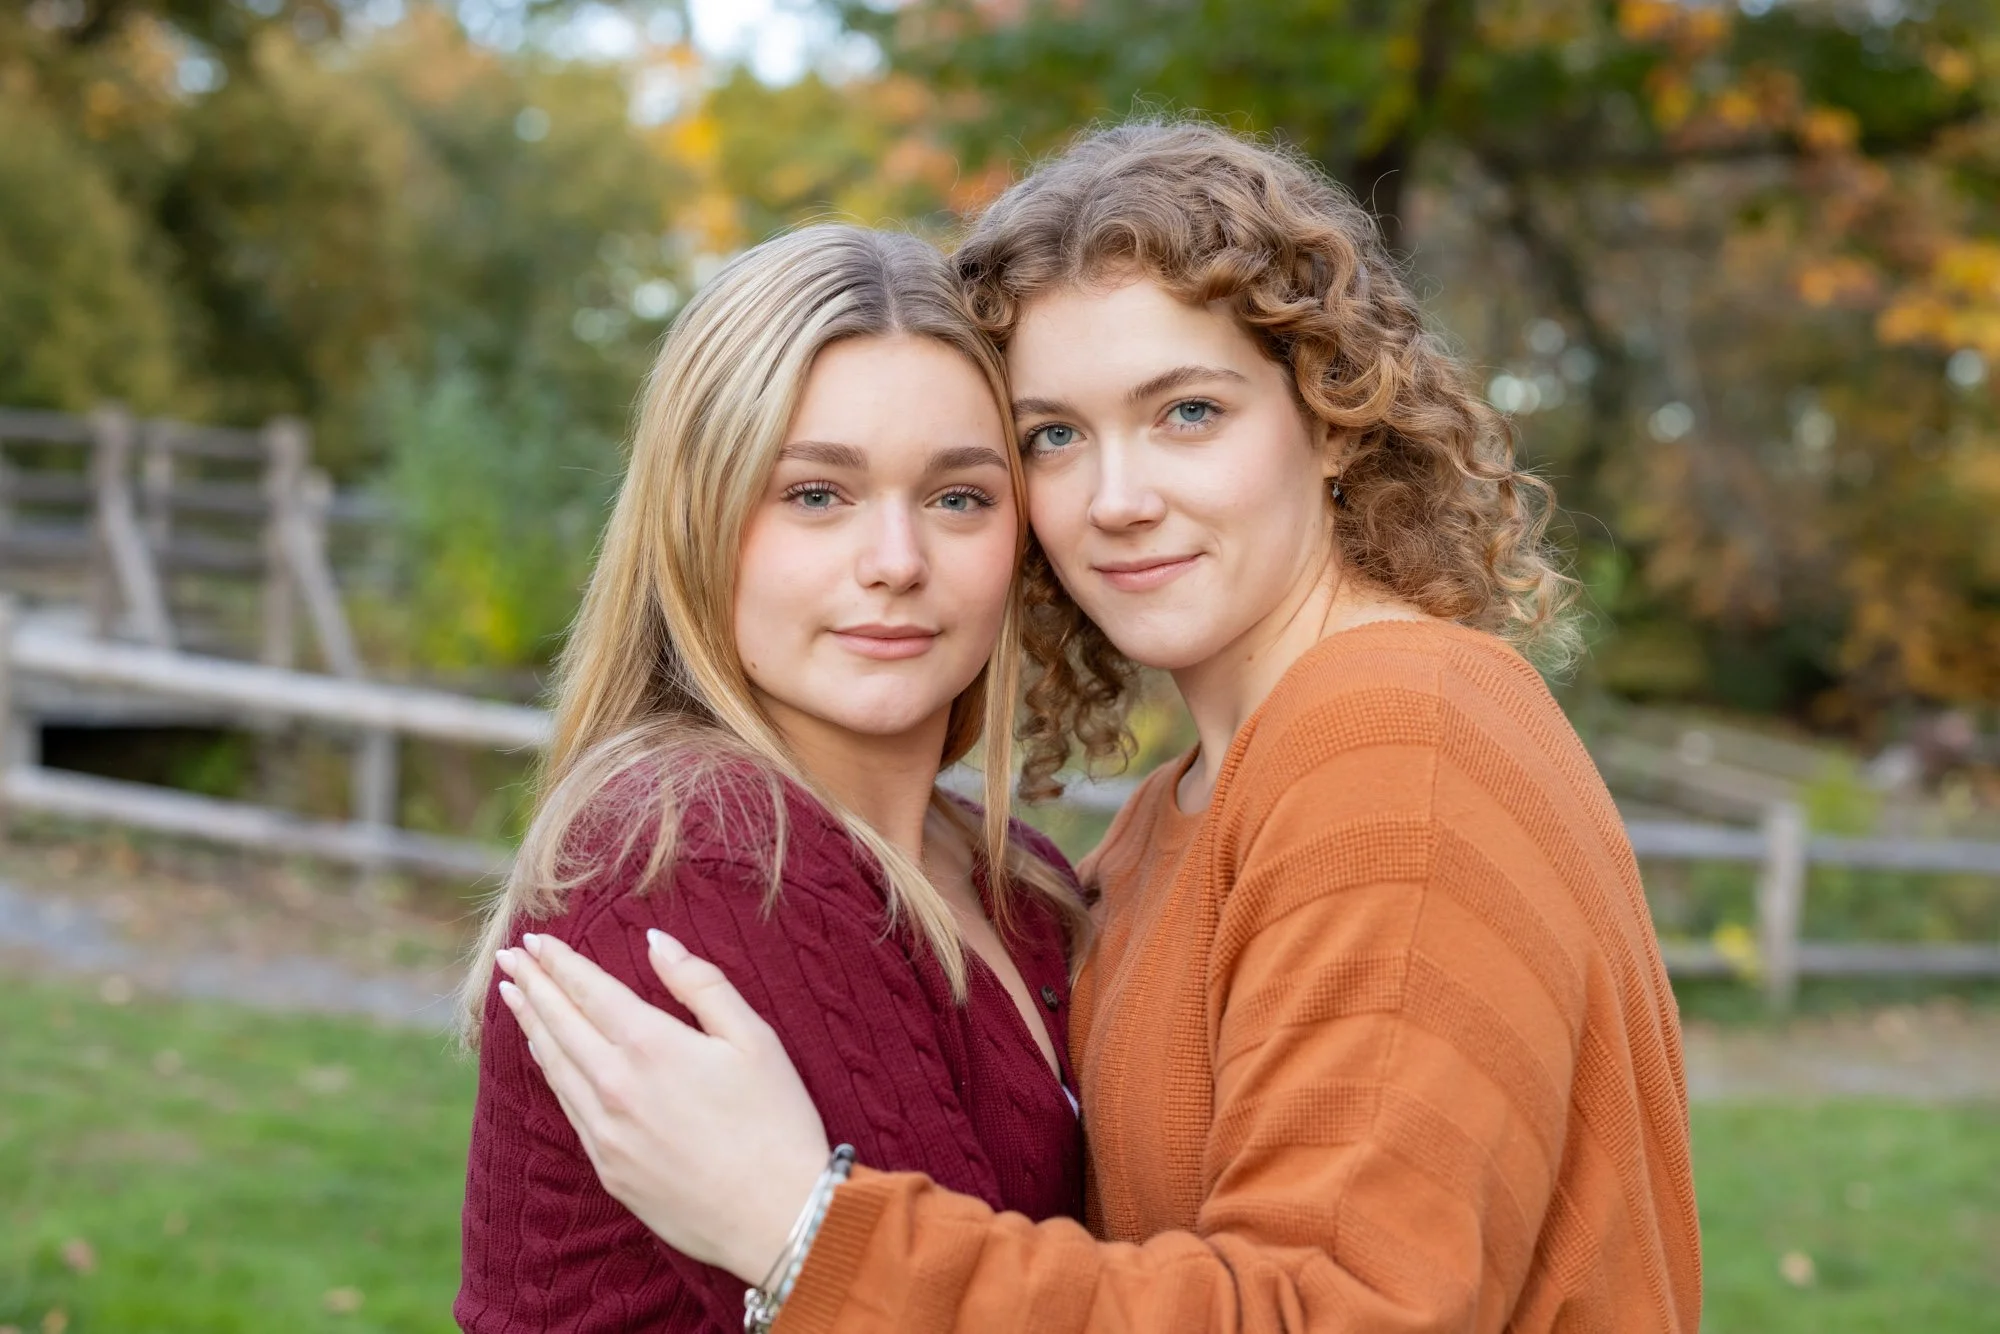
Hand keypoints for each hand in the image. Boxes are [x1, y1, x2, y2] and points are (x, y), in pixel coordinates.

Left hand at [494, 929, 830, 1282]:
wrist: (776, 1218)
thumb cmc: (777, 1122)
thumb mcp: (753, 1039)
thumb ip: (700, 983)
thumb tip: (655, 941)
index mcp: (652, 1046)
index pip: (589, 991)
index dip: (559, 962)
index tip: (533, 940)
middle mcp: (615, 1086)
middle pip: (559, 1023)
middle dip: (531, 985)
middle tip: (506, 959)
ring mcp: (605, 1132)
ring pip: (553, 1066)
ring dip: (530, 1026)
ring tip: (513, 998)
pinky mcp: (607, 1168)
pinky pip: (566, 1107)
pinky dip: (548, 1072)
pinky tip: (544, 1057)